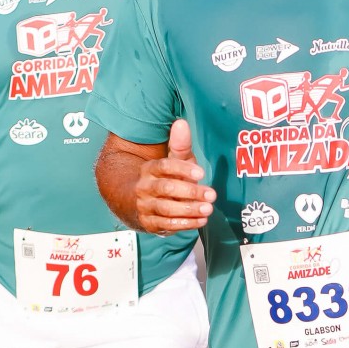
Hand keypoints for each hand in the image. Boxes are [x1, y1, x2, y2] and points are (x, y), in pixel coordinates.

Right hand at [133, 119, 215, 234]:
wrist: (137, 203)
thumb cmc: (165, 179)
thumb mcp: (173, 161)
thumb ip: (180, 145)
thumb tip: (181, 123)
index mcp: (149, 169)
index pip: (164, 166)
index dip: (182, 169)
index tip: (201, 172)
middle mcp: (144, 187)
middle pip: (166, 188)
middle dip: (190, 191)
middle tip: (211, 194)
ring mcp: (145, 206)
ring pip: (166, 208)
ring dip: (189, 209)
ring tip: (208, 209)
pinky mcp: (149, 223)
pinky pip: (167, 224)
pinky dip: (185, 224)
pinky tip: (201, 221)